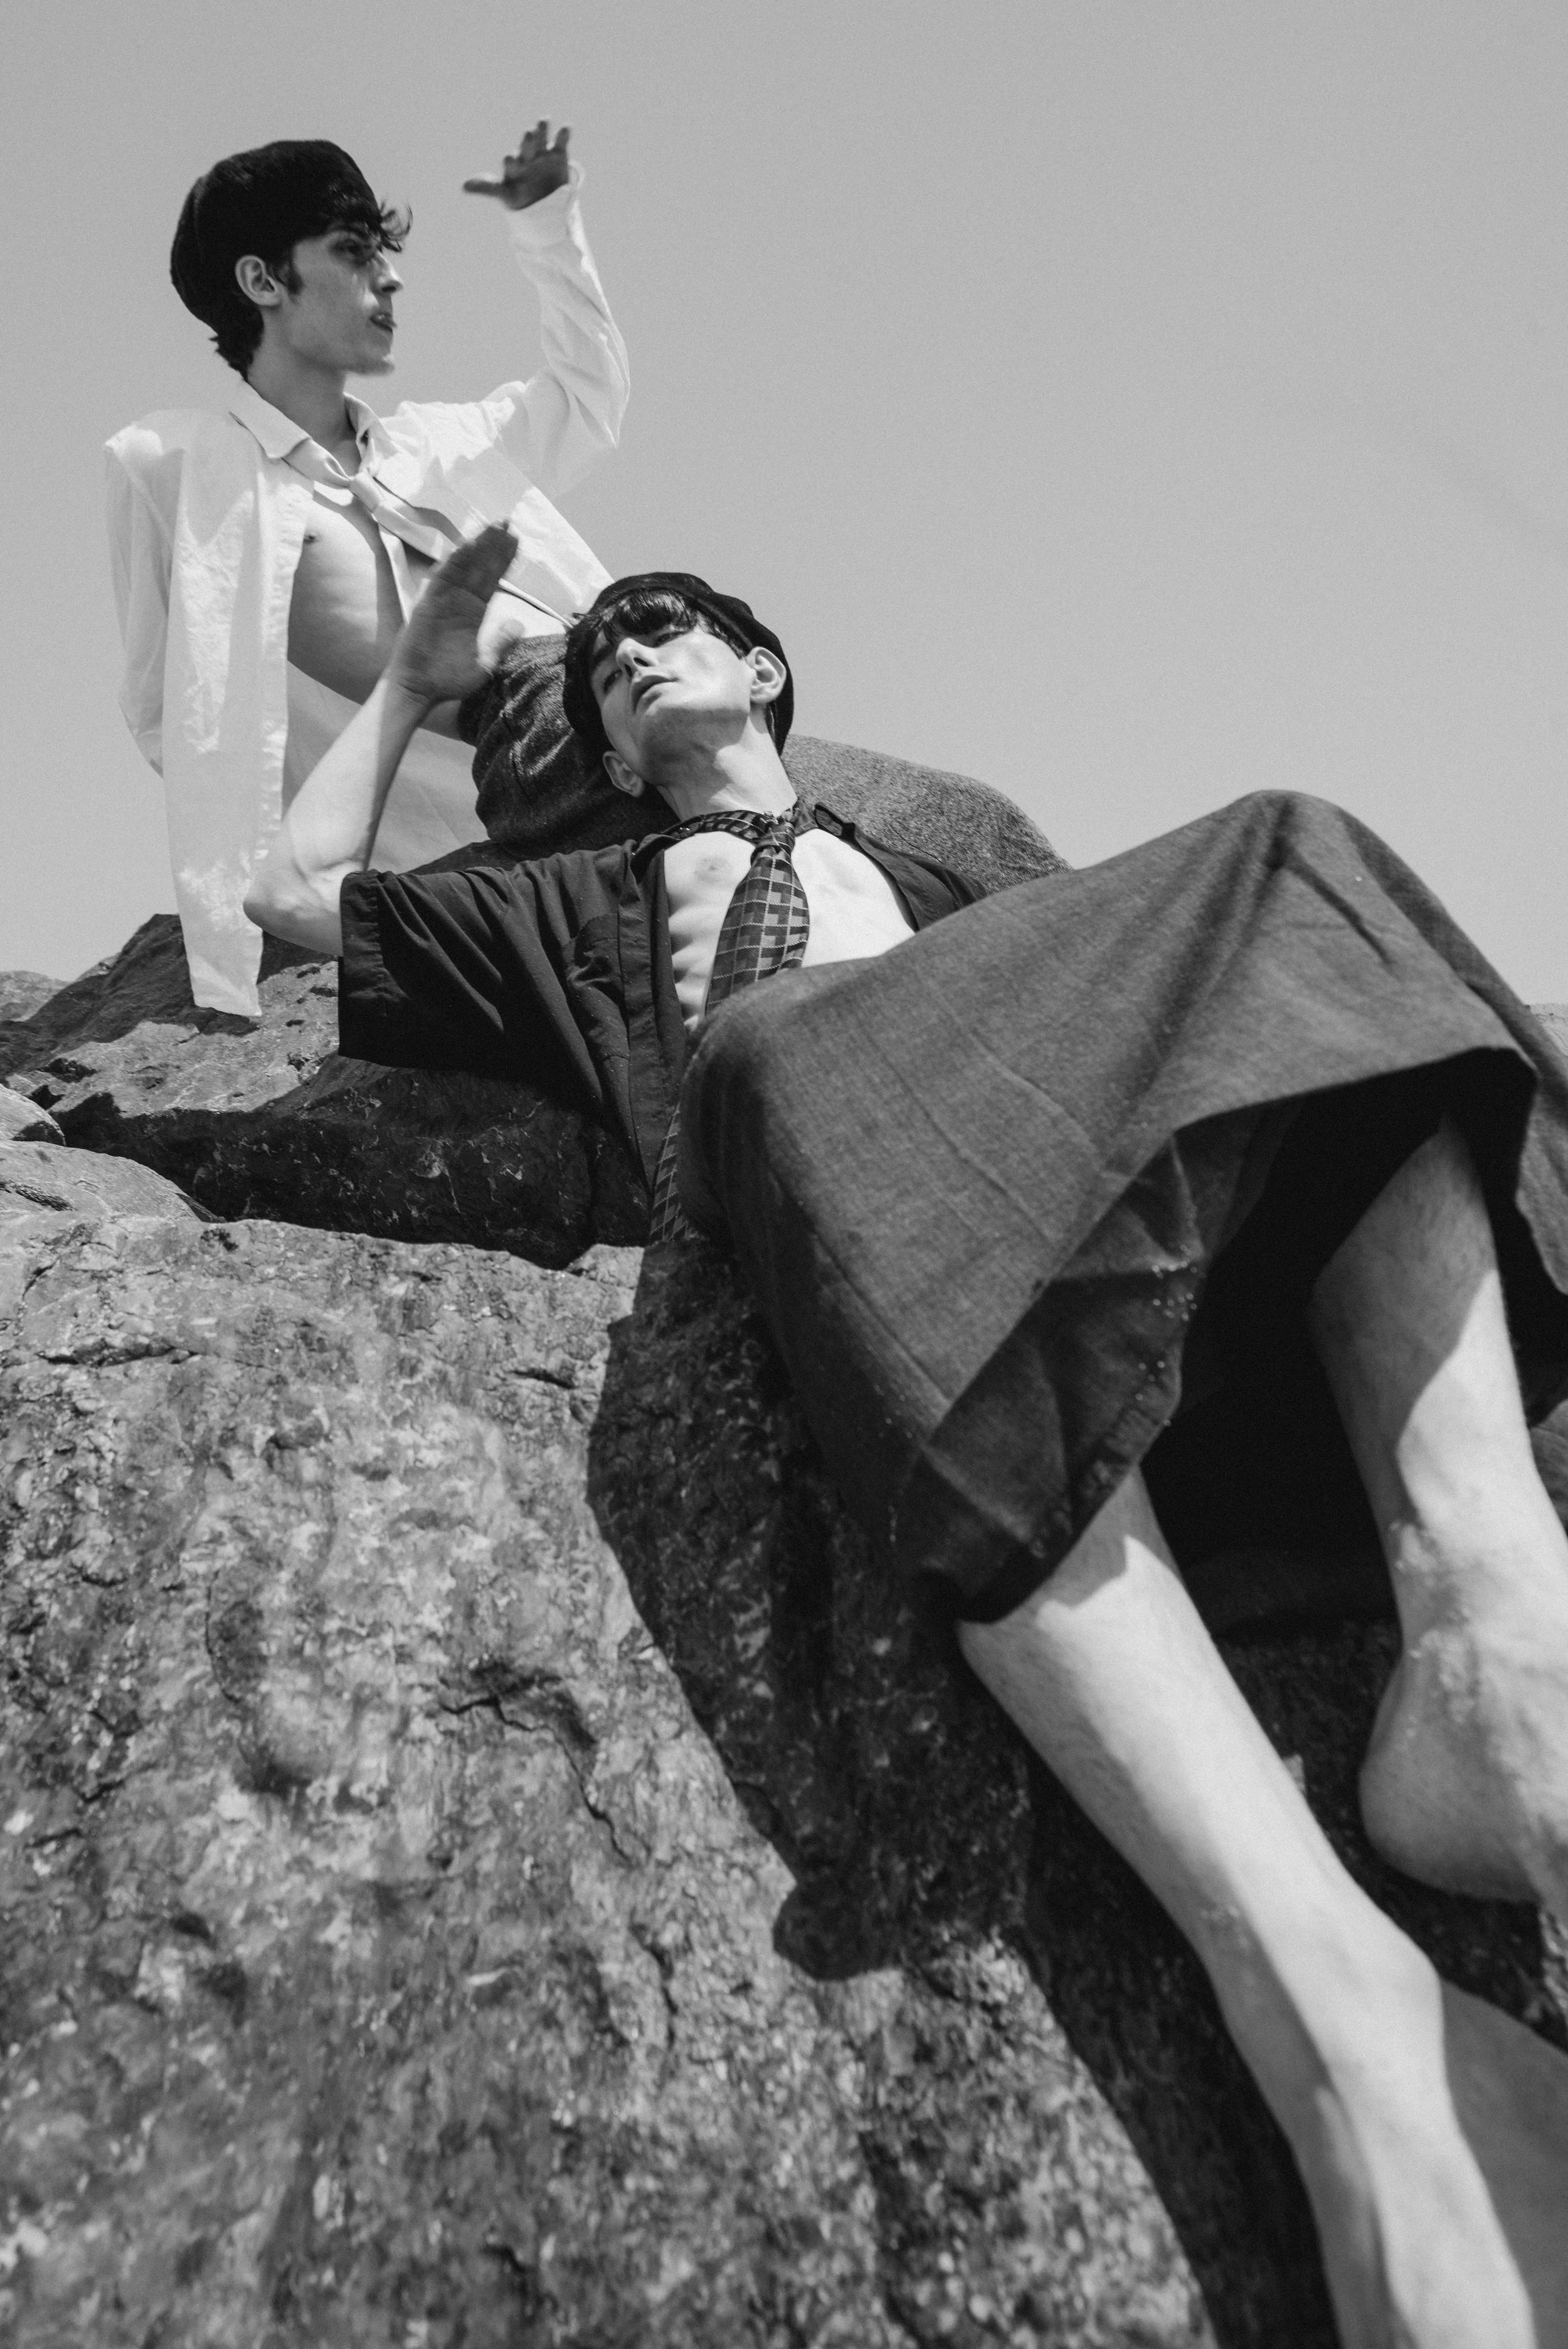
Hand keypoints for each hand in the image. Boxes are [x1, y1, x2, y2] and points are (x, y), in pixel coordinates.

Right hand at [387, 525, 518, 705]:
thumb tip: (519, 623)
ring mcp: (444, 599)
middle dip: (494, 545)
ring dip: (478, 545)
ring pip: (464, 565)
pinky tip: (468, 545)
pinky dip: (454, 561)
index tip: (517, 540)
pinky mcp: (428, 603)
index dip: (504, 559)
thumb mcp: (484, 663)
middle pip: (480, 566)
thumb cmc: (448, 679)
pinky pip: (443, 577)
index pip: (492, 578)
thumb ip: (501, 642)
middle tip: (509, 521)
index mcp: (474, 611)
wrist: (419, 690)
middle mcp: (460, 600)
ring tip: (495, 526)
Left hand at [463, 120, 571, 211]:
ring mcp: (542, 153)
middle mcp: (527, 155)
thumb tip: (463, 186)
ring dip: (542, 131)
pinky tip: (567, 128)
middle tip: (528, 133)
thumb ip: (487, 188)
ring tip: (543, 121)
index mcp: (513, 164)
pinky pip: (561, 142)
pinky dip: (563, 135)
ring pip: (542, 140)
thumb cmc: (518, 193)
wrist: (542, 197)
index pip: (511, 162)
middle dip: (528, 142)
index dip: (511, 161)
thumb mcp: (504, 193)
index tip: (509, 159)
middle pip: (527, 148)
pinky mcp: (558, 153)